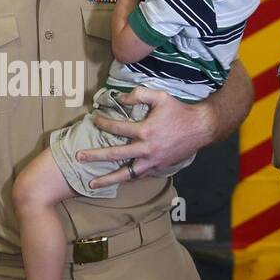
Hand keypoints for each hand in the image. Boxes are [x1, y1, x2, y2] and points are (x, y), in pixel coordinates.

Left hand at [80, 86, 210, 189]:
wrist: (201, 128)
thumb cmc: (179, 111)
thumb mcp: (161, 96)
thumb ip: (139, 95)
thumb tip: (119, 98)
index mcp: (145, 130)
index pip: (117, 128)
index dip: (103, 122)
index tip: (93, 119)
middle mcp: (147, 149)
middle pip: (115, 155)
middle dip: (95, 156)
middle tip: (78, 157)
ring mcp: (152, 161)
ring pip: (126, 174)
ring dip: (108, 179)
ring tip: (92, 184)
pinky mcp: (158, 168)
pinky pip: (138, 175)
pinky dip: (126, 179)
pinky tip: (115, 181)